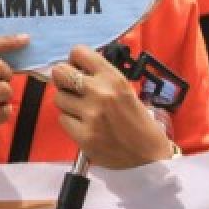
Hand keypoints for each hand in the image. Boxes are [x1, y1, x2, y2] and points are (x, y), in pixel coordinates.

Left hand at [51, 45, 172, 168]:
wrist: (149, 156)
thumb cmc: (139, 123)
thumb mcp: (126, 90)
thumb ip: (101, 78)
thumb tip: (76, 68)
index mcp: (113, 78)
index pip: (79, 52)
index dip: (74, 60)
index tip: (77, 68)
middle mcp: (100, 93)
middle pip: (60, 72)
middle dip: (63, 79)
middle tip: (71, 88)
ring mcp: (90, 115)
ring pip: (58, 98)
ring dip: (67, 103)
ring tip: (82, 111)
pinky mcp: (83, 136)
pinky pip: (62, 119)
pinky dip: (70, 122)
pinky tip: (84, 125)